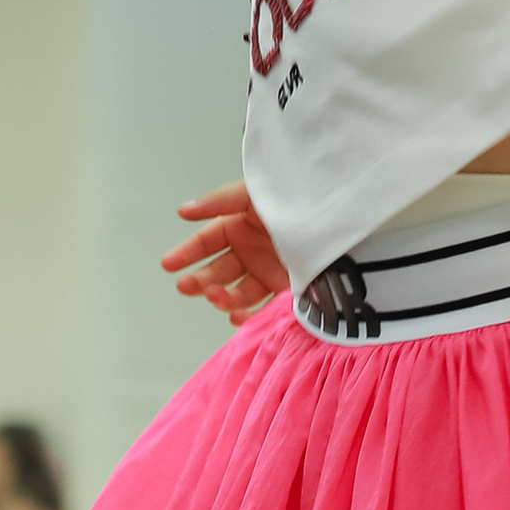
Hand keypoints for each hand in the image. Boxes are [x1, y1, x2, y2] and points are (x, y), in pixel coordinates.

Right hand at [160, 182, 288, 321]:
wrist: (340, 220)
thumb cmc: (297, 200)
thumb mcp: (255, 194)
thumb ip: (219, 201)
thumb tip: (183, 210)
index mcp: (239, 225)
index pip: (206, 241)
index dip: (187, 252)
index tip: (169, 264)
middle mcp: (250, 250)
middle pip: (217, 269)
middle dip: (199, 278)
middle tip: (187, 286)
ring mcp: (266, 271)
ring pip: (235, 290)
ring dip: (220, 296)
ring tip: (215, 296)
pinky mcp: (284, 289)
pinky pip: (260, 306)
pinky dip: (246, 314)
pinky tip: (235, 315)